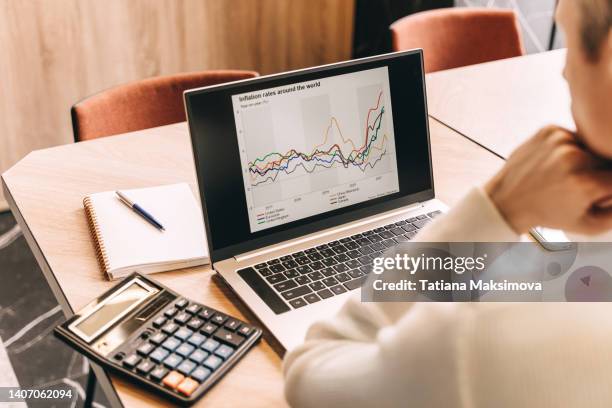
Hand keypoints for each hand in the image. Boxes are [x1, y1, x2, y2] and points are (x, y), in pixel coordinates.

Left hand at [485, 125, 611, 234]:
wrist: (507, 199)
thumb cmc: (548, 214)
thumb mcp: (589, 223)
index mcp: (584, 183)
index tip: (602, 189)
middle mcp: (572, 158)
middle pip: (607, 160)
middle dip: (602, 173)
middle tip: (584, 185)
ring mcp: (559, 141)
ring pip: (592, 146)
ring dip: (587, 158)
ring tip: (566, 175)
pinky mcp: (549, 131)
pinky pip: (574, 136)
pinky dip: (571, 148)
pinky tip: (556, 163)